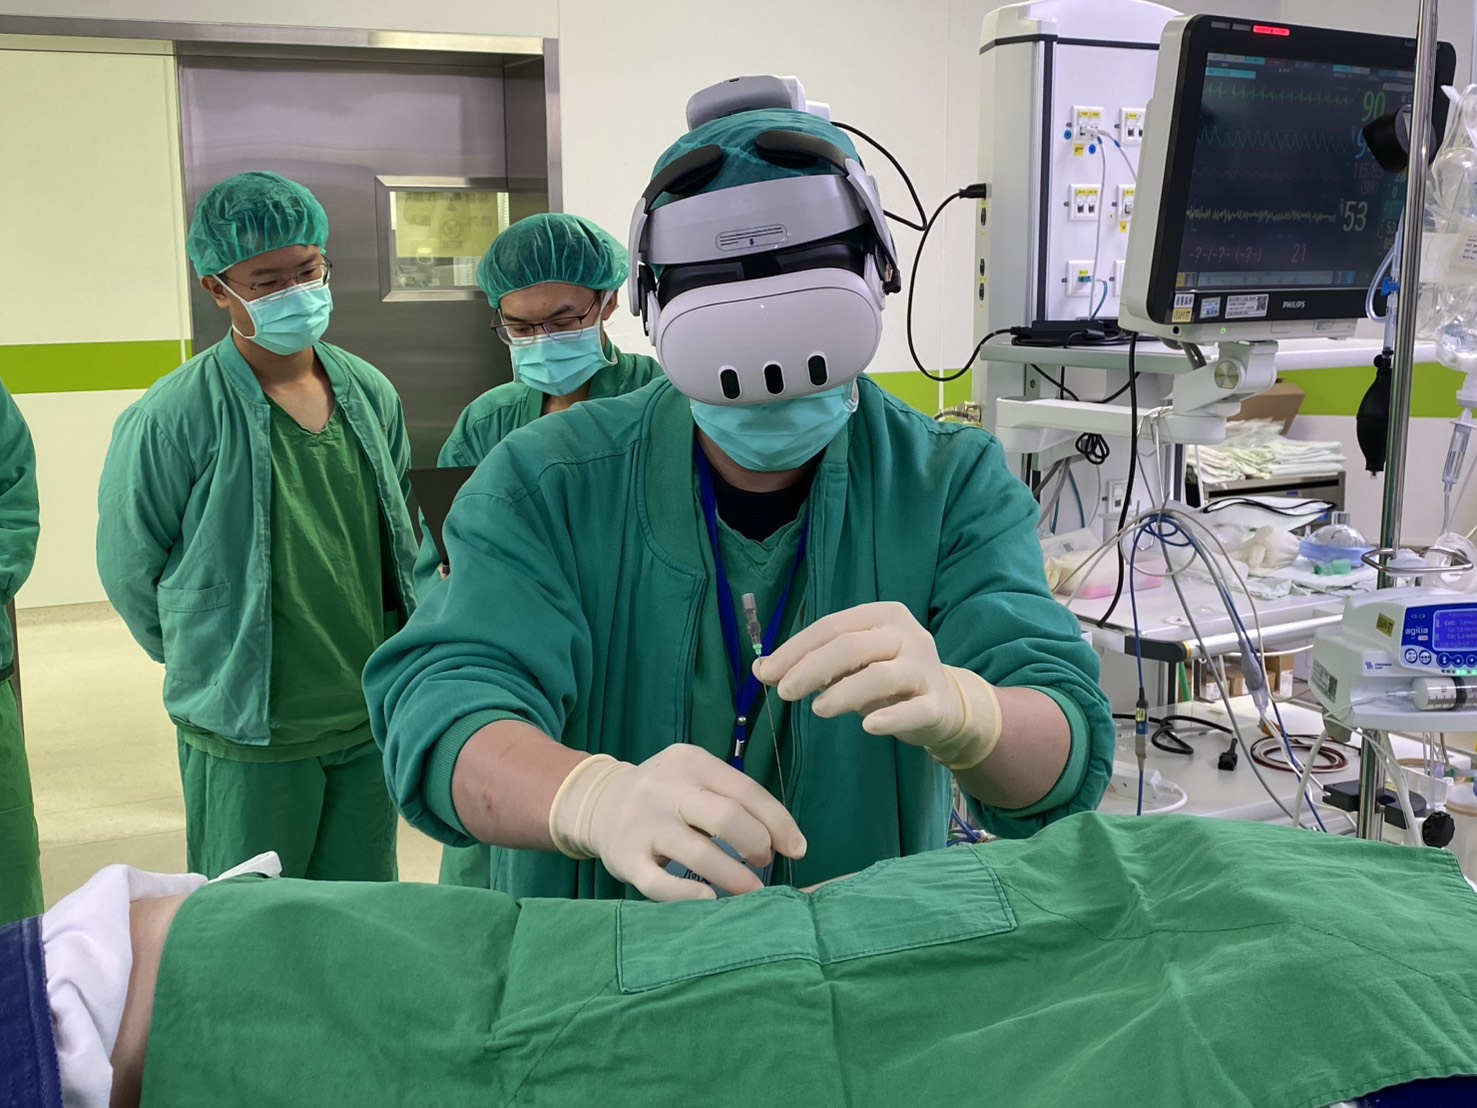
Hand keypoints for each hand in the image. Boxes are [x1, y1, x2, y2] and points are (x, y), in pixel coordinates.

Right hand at [548, 745, 805, 901]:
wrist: (599, 802)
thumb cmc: (666, 795)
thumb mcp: (696, 778)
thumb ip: (736, 800)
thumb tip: (791, 842)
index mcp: (691, 762)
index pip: (746, 791)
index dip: (779, 823)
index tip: (796, 849)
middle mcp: (665, 787)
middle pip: (727, 818)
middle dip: (757, 846)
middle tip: (763, 863)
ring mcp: (642, 823)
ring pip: (699, 854)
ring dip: (735, 878)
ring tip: (750, 891)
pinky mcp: (625, 857)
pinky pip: (661, 884)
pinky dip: (690, 896)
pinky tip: (711, 901)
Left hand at [754, 601, 1001, 769]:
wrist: (946, 704)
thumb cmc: (888, 677)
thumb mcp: (852, 663)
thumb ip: (814, 662)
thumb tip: (762, 669)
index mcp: (882, 615)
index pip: (831, 626)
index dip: (795, 649)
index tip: (766, 672)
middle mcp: (906, 635)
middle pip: (851, 646)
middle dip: (811, 668)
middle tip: (784, 693)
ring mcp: (925, 668)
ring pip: (880, 676)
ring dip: (844, 692)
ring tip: (818, 710)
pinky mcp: (937, 703)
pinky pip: (913, 710)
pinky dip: (890, 718)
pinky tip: (868, 727)